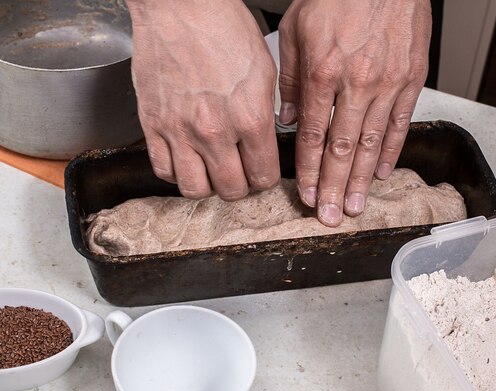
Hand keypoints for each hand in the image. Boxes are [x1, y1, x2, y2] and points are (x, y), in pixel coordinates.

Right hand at [126, 0, 279, 199]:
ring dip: (208, 185)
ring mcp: (180, 131)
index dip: (266, 178)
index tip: (261, 172)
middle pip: (231, 190)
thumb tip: (265, 143)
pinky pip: (163, 171)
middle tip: (239, 171)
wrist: (179, 6)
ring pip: (195, 189)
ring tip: (211, 170)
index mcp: (250, 118)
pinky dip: (176, 173)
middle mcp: (215, 131)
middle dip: (240, 185)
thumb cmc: (223, 28)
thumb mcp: (263, 71)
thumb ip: (266, 114)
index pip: (264, 176)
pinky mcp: (152, 125)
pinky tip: (186, 159)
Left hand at [278, 0, 431, 225]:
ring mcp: (388, 82)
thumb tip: (288, 121)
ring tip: (354, 207)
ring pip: (372, 143)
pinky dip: (390, 151)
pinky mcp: (412, 78)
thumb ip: (290, 79)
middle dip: (334, 187)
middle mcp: (357, 83)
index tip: (306, 196)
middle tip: (330, 217)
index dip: (309, 171)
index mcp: (324, 72)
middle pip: (342, 148)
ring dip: (361, 180)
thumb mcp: (296, 29)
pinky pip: (400, 123)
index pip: (313, 135)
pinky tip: (381, 173)